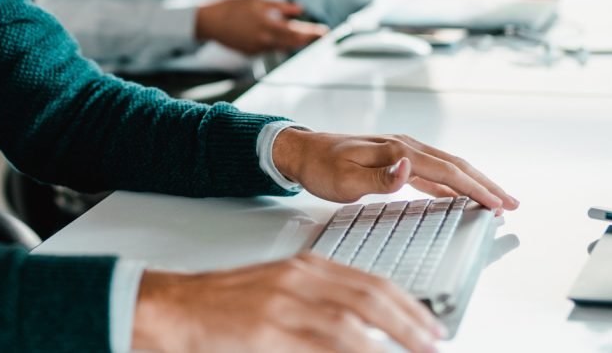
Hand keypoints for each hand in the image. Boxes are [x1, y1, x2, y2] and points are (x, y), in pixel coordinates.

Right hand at [133, 253, 444, 352]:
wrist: (176, 307)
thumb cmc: (225, 303)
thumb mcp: (279, 291)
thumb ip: (319, 301)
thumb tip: (363, 327)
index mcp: (303, 266)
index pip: (369, 281)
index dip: (406, 304)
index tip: (430, 324)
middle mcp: (298, 280)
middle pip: (368, 298)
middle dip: (409, 322)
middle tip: (434, 343)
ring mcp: (282, 306)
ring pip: (350, 324)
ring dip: (388, 340)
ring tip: (415, 352)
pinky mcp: (266, 332)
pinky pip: (321, 346)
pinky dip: (352, 352)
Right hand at [195, 0, 327, 55]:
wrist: (208, 21)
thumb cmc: (231, 6)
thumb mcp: (256, 0)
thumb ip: (279, 6)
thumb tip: (298, 8)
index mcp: (268, 25)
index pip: (297, 31)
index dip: (313, 32)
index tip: (325, 31)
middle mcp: (265, 40)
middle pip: (293, 42)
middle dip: (306, 38)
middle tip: (318, 33)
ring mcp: (257, 49)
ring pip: (281, 46)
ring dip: (290, 39)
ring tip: (298, 32)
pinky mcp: (250, 52)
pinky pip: (268, 47)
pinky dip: (274, 40)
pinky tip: (271, 32)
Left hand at [272, 129, 519, 213]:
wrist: (300, 150)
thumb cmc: (319, 166)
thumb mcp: (344, 179)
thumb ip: (380, 178)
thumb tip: (410, 169)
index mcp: (395, 150)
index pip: (445, 170)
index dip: (474, 188)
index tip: (497, 204)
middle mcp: (402, 146)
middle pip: (453, 164)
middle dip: (485, 184)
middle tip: (512, 203)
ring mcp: (399, 150)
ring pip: (446, 165)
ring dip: (472, 181)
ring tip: (495, 199)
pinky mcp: (394, 157)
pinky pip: (431, 169)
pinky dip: (451, 181)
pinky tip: (459, 193)